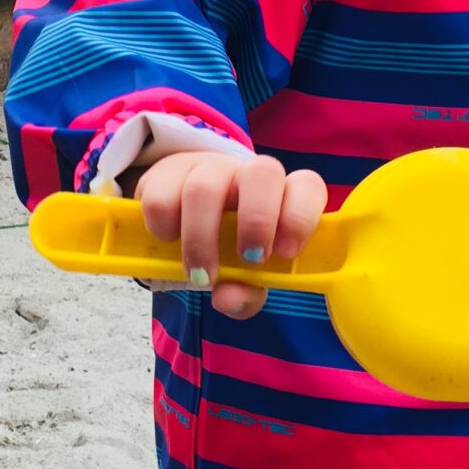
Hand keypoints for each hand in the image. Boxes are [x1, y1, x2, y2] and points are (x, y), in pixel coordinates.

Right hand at [134, 151, 327, 318]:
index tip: (285, 253)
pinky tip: (169, 241)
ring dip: (200, 240)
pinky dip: (163, 229)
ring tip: (199, 274)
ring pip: (204, 188)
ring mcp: (208, 169)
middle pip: (263, 172)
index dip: (300, 217)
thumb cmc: (227, 251)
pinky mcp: (166, 173)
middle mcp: (249, 176)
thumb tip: (228, 298)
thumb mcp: (243, 278)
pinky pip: (162, 197)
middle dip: (257, 220)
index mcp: (282, 197)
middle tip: (248, 259)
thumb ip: (245, 295)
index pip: (307, 187)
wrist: (181, 219)